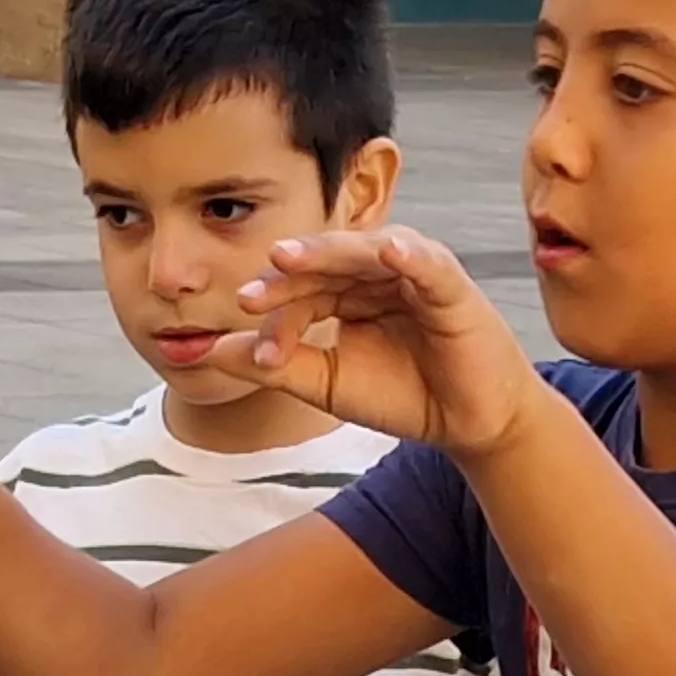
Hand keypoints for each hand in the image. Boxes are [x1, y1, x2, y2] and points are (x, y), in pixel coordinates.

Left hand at [208, 229, 540, 456]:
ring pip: (365, 252)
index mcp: (344, 292)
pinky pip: (428, 264)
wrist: (465, 423)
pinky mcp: (452, 285)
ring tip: (289, 257)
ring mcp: (413, 273)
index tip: (256, 357)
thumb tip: (210, 350)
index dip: (275, 318)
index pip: (301, 293)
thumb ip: (276, 364)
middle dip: (286, 277)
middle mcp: (375, 273)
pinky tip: (388, 251)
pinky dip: (410, 255)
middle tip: (249, 295)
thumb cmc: (401, 394)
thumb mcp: (328, 383)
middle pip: (324, 264)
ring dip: (329, 252)